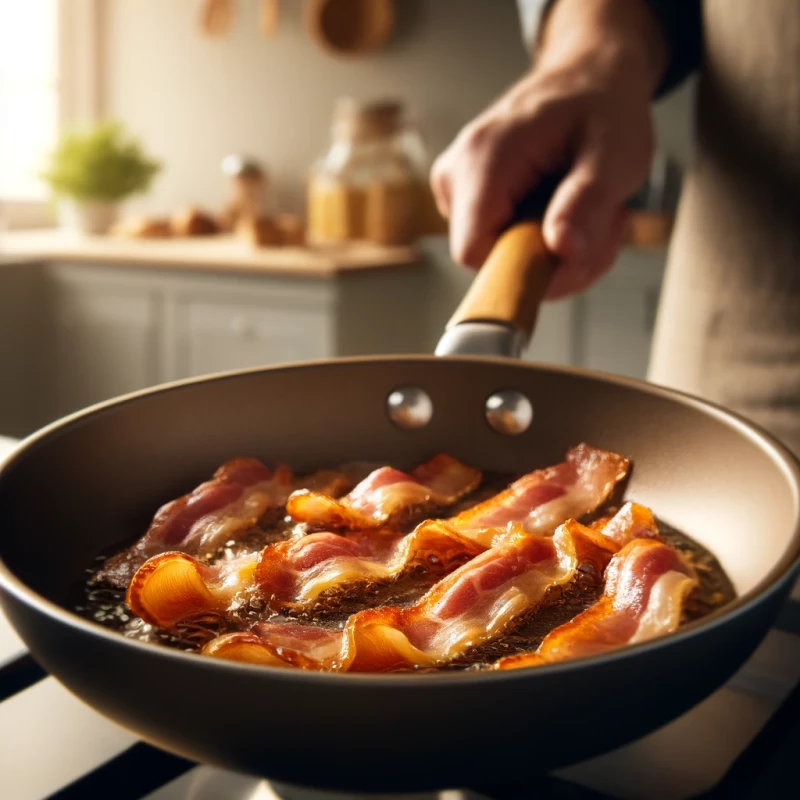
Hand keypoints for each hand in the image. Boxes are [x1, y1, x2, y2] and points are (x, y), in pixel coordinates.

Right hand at [431, 0, 665, 299]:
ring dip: (557, 253)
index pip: (475, 253)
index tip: (571, 255)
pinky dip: (544, 243)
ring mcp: (457, 189)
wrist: (587, 78)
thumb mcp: (617, 151)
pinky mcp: (468, 202)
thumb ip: (588, 201)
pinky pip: (502, 248)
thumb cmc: (602, 107)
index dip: (522, 270)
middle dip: (554, 261)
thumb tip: (560, 249)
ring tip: (589, 211)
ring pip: (500, 260)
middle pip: (492, 262)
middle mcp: (457, 175)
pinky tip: (567, 211)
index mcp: (485, 158)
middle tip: (600, 225)